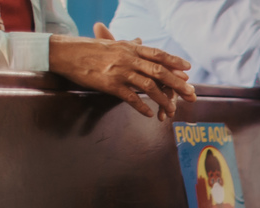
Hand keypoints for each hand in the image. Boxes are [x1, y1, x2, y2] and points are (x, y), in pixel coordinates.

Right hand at [48, 26, 196, 119]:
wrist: (67, 53)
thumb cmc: (90, 49)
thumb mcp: (112, 43)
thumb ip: (129, 44)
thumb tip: (141, 41)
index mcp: (130, 48)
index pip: (158, 54)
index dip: (174, 62)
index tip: (188, 70)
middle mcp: (129, 59)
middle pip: (160, 72)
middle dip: (178, 84)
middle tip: (192, 95)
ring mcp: (121, 72)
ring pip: (149, 87)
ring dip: (163, 100)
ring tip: (172, 111)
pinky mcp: (111, 85)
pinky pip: (131, 98)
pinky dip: (142, 106)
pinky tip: (150, 114)